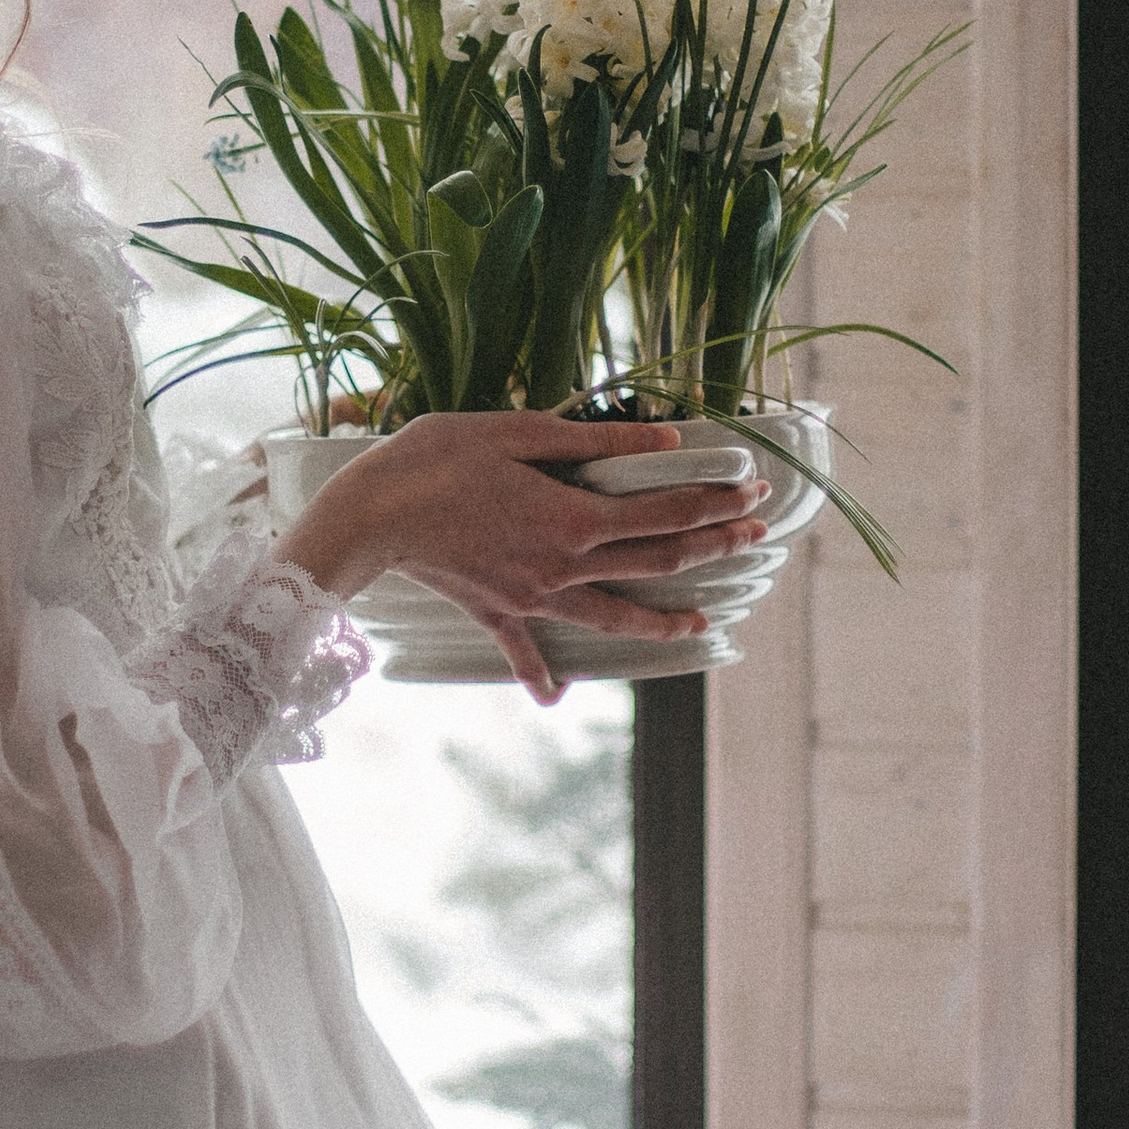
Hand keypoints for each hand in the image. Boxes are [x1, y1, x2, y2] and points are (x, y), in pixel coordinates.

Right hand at [275, 415, 766, 705]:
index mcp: (575, 518)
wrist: (370, 515)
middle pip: (656, 560)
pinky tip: (554, 696)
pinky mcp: (497, 609)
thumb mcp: (517, 432)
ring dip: (662, 621)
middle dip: (714, 546)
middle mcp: (565, 566)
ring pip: (614, 615)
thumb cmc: (437, 459)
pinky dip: (542, 674)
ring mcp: (534, 596)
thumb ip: (592, 441)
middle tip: (759, 535)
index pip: (667, 511)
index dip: (718, 500)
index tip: (756, 490)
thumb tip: (662, 441)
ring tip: (700, 623)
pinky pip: (525, 649)